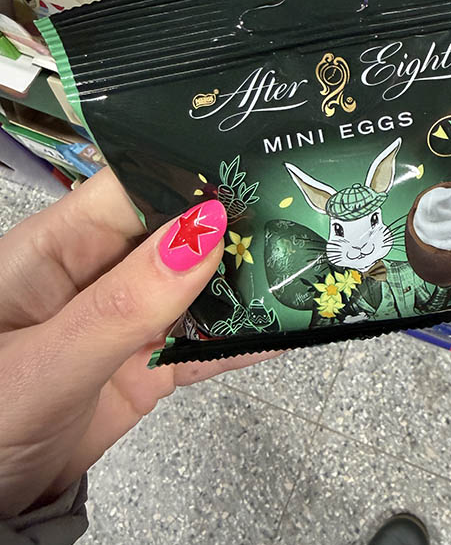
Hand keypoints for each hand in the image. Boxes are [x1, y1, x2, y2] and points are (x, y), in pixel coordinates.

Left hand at [0, 168, 279, 517]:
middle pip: (173, 235)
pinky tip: (283, 332)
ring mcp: (119, 325)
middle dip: (232, 227)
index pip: (130, 191)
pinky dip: (239, 342)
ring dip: (243, 285)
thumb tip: (203, 234)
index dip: (188, 178)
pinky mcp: (140, 369)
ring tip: (308, 269)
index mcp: (54, 251)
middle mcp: (92, 278)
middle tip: (304, 218)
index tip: (254, 174)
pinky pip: (198, 346)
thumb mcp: (48, 363)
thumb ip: (124, 303)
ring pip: (195, 290)